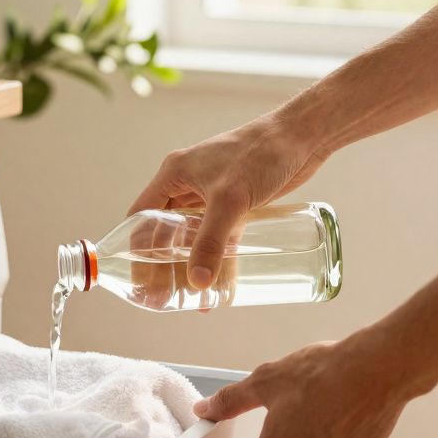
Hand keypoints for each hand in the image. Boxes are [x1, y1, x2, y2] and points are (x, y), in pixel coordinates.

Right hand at [127, 114, 327, 289]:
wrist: (302, 137)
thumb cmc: (261, 154)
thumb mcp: (230, 199)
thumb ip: (212, 241)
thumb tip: (199, 282)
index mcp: (173, 175)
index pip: (140, 216)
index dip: (134, 248)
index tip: (137, 279)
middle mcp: (188, 185)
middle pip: (164, 232)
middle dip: (162, 265)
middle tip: (162, 298)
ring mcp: (212, 195)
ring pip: (192, 239)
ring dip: (190, 267)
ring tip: (190, 300)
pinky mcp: (237, 204)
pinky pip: (219, 238)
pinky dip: (217, 260)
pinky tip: (220, 286)